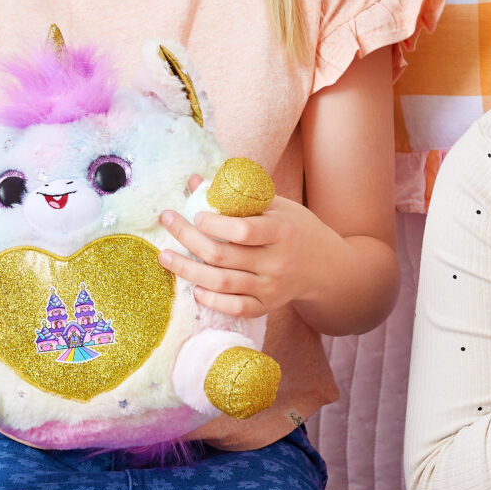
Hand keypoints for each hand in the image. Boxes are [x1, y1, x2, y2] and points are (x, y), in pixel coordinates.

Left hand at [157, 195, 339, 319]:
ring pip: (221, 283)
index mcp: (281, 232)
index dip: (216, 224)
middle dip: (188, 238)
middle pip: (223, 255)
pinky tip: (195, 288)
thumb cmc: (295, 228)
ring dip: (188, 270)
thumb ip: (238, 196)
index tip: (197, 214)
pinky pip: (234, 308)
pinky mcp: (266, 305)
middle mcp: (276, 262)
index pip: (244, 231)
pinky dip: (212, 301)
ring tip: (165, 256)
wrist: (325, 266)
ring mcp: (270, 287)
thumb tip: (195, 181)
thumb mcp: (276, 205)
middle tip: (168, 222)